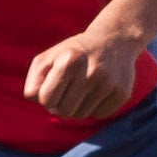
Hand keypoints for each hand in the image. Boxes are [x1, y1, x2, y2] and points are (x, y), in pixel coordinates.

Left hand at [24, 27, 146, 121]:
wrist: (113, 41)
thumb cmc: (73, 53)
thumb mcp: (49, 58)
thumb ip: (34, 80)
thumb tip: (37, 101)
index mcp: (68, 61)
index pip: (45, 99)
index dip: (46, 97)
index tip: (52, 87)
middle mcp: (90, 72)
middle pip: (63, 111)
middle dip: (61, 105)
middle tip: (67, 90)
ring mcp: (108, 84)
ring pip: (81, 116)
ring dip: (77, 107)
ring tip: (82, 88)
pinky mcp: (122, 93)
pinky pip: (98, 115)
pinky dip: (94, 107)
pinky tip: (98, 90)